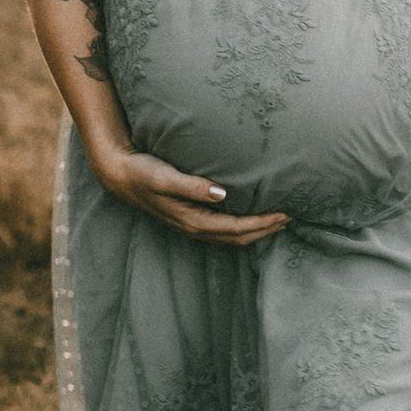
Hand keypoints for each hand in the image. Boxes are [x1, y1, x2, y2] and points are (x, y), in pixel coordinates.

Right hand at [96, 146, 289, 242]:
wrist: (120, 175)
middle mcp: (195, 228)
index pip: (237, 229)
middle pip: (239, 238)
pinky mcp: (190, 216)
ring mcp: (192, 225)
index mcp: (193, 221)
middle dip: (265, 230)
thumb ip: (193, 186)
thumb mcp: (166, 177)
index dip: (263, 223)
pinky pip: (223, 228)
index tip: (285, 214)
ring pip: (232, 236)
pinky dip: (242, 226)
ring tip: (277, 219)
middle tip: (290, 217)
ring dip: (256, 230)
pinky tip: (250, 214)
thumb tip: (222, 193)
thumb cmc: (143, 172)